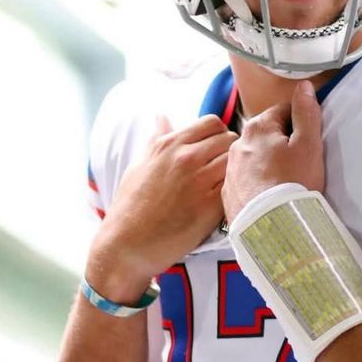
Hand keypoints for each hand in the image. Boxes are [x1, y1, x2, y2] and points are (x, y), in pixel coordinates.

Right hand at [87, 114, 237, 300]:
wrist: (125, 244)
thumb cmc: (129, 206)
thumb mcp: (139, 165)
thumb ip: (156, 139)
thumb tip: (162, 117)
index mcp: (169, 144)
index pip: (212, 123)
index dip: (219, 134)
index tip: (216, 149)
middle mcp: (186, 158)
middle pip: (229, 139)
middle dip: (230, 151)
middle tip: (224, 169)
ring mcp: (200, 181)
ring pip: (236, 162)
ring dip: (235, 172)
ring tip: (227, 185)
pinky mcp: (210, 206)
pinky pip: (234, 187)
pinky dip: (234, 191)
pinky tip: (226, 200)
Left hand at [222, 81, 324, 225]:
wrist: (272, 229)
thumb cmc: (294, 183)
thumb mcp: (308, 145)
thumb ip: (306, 112)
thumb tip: (303, 85)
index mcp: (258, 127)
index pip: (283, 111)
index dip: (300, 124)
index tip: (308, 142)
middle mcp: (237, 144)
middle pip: (266, 134)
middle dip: (281, 143)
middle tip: (299, 165)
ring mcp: (229, 170)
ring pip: (253, 157)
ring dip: (267, 163)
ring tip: (283, 183)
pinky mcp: (227, 194)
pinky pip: (244, 180)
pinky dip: (255, 183)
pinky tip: (268, 196)